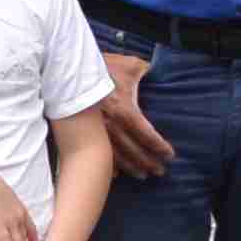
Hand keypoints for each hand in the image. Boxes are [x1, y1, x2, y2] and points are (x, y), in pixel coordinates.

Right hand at [95, 46, 172, 177]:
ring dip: (131, 167)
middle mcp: (112, 125)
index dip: (159, 146)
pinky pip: (98, 152)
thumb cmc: (104, 66)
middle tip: (160, 171)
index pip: (147, 134)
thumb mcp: (131, 65)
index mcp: (125, 110)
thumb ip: (149, 73)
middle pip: (133, 150)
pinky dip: (108, 165)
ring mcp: (97, 131)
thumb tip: (163, 75)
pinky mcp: (85, 132)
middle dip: (148, 162)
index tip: (169, 155)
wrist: (71, 69)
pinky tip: (116, 174)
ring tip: (142, 175)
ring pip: (116, 156)